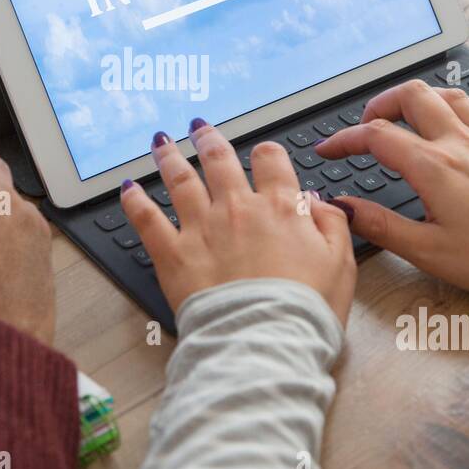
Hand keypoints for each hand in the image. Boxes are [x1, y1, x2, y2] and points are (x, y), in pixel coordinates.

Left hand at [121, 120, 356, 322]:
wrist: (264, 342)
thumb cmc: (304, 312)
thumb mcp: (340, 265)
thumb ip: (332, 224)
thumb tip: (320, 202)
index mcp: (281, 209)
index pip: (271, 162)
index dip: (266, 154)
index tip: (261, 154)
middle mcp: (238, 209)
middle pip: (220, 161)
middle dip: (208, 139)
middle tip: (198, 126)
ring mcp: (202, 228)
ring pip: (181, 180)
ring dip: (169, 157)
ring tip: (161, 142)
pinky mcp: (173, 254)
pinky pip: (147, 219)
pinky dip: (135, 201)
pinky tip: (128, 188)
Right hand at [315, 79, 468, 297]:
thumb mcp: (425, 250)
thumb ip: (379, 225)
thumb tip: (344, 208)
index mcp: (434, 167)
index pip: (377, 135)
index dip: (345, 139)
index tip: (329, 150)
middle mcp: (460, 144)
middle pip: (413, 96)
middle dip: (382, 103)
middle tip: (368, 124)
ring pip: (451, 95)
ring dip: (423, 99)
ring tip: (409, 116)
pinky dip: (466, 109)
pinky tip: (461, 120)